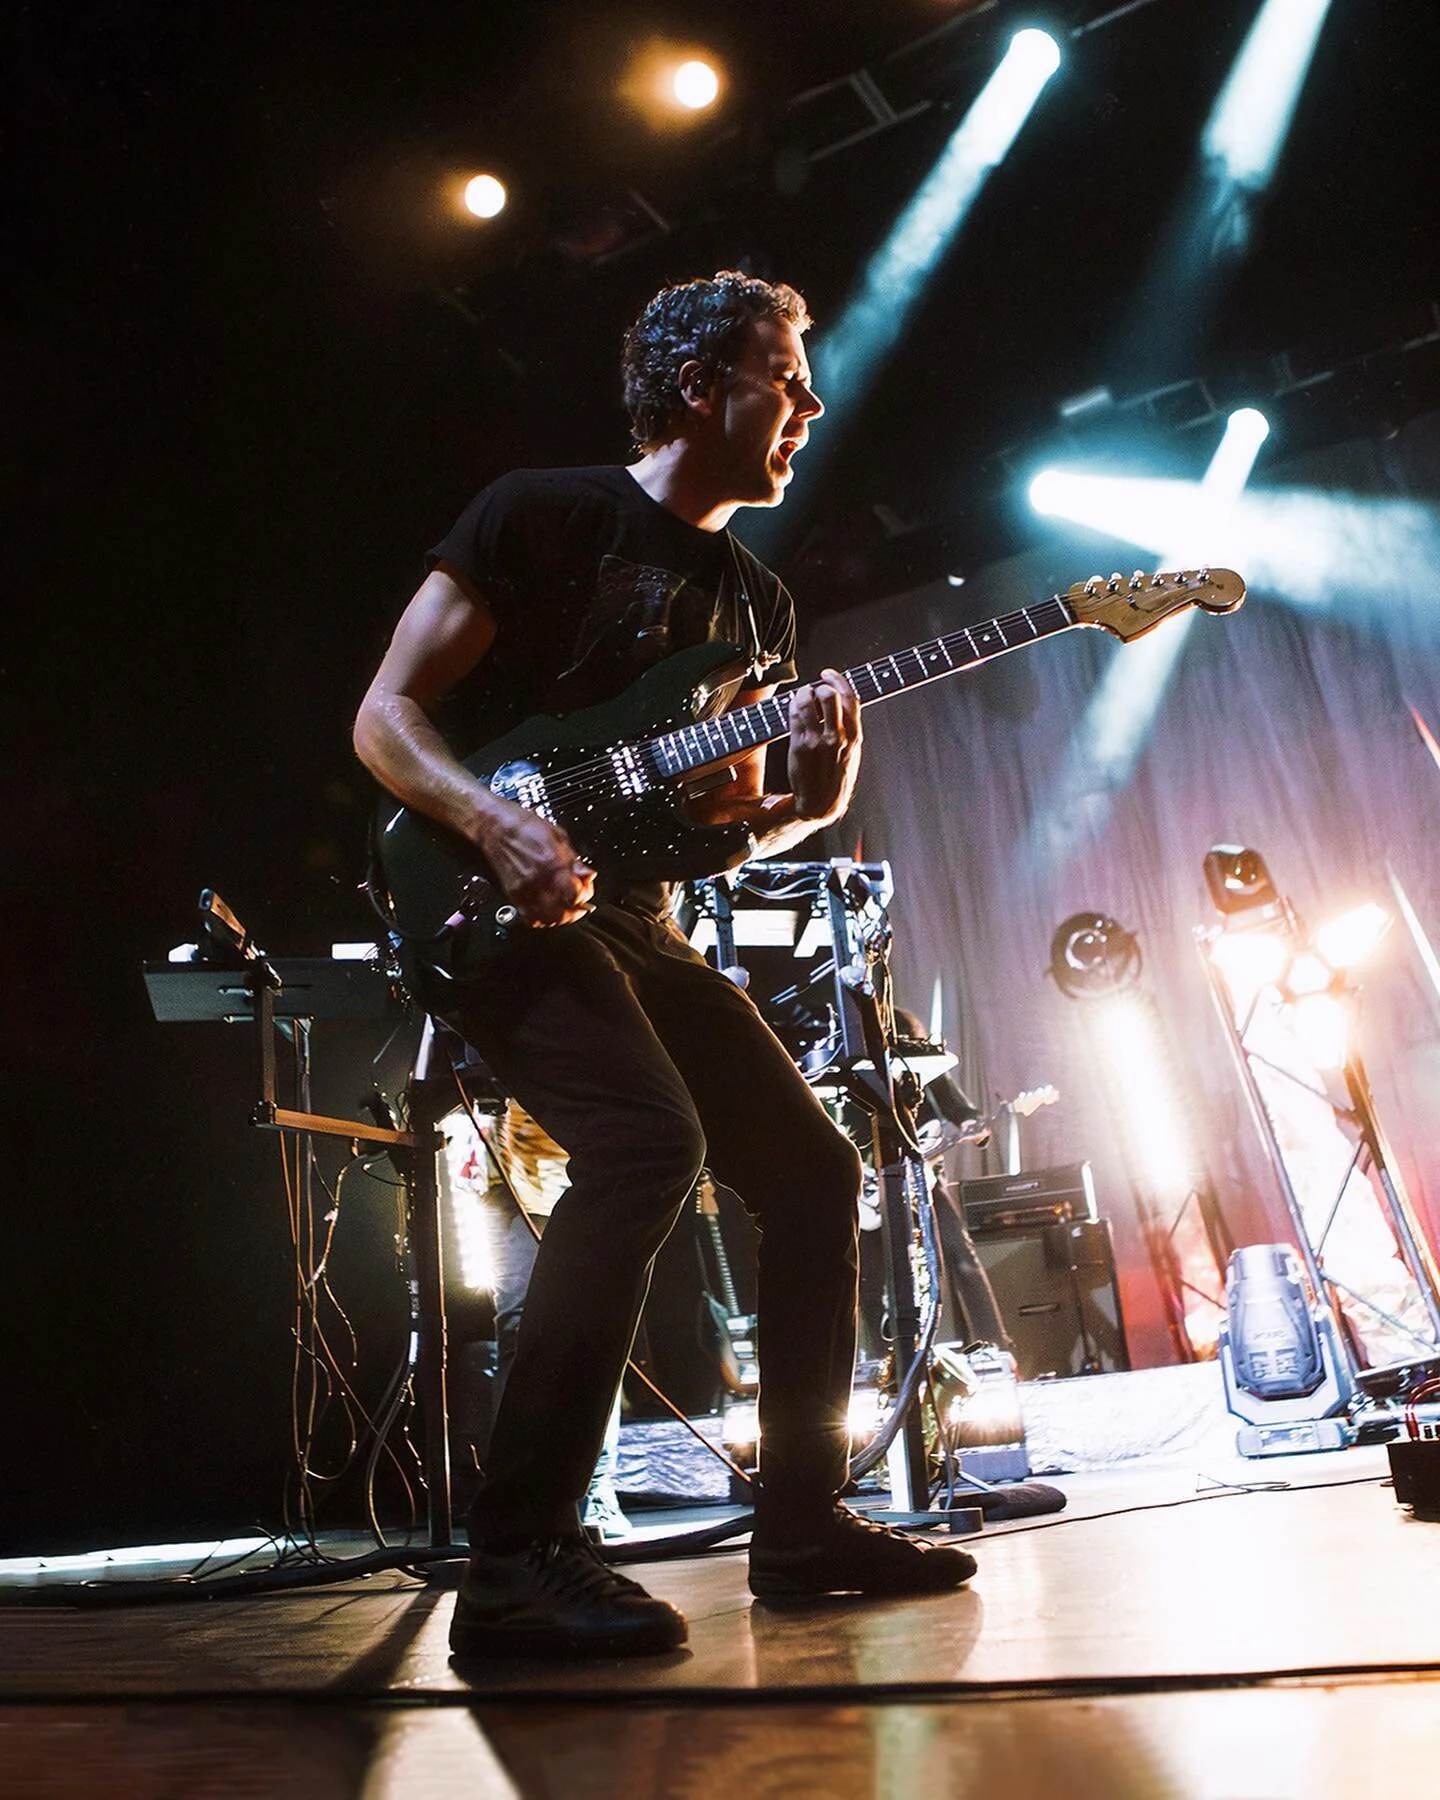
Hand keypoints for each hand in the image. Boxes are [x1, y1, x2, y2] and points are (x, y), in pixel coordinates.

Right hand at [474, 798, 594, 927]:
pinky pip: (530, 918)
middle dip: (576, 910)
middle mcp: (538, 881)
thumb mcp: (558, 836)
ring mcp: (524, 890)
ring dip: (560, 918)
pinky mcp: (513, 894)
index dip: (586, 894)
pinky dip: (542, 919)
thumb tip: (587, 874)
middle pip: (563, 913)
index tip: (586, 888)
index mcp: (552, 864)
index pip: (576, 895)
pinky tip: (548, 911)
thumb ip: (573, 860)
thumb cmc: (524, 826)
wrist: (495, 827)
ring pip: (547, 919)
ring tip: (566, 909)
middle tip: (580, 902)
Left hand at [787, 667, 861, 820]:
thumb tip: (839, 702)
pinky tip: (793, 707)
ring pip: (809, 701)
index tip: (828, 674)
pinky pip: (795, 715)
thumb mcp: (852, 752)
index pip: (851, 698)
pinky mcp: (800, 745)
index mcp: (855, 737)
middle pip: (830, 695)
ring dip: (802, 693)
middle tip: (813, 689)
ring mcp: (818, 741)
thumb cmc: (836, 777)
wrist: (821, 804)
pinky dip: (793, 705)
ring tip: (801, 698)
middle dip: (819, 686)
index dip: (838, 680)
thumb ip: (849, 728)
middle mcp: (838, 736)